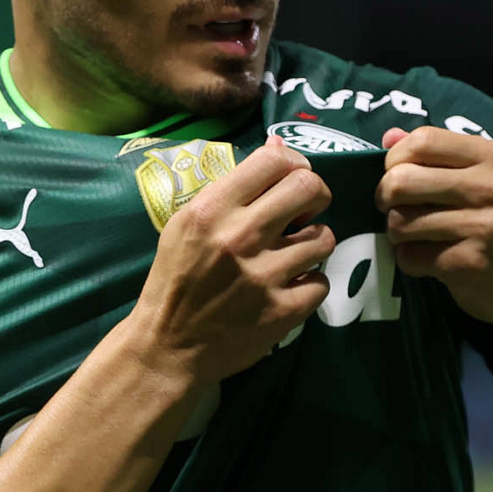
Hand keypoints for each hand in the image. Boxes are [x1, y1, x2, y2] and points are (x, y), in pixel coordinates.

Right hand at [131, 137, 334, 385]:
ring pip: (324, 238)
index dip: (293, 164)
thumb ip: (234, 186)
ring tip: (293, 254)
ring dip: (313, 244)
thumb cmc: (176, 278)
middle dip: (315, 196)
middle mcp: (240, 236)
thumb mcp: (188, 222)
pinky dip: (309, 284)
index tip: (290, 180)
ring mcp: (264, 276)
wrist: (167, 346)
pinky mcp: (281, 311)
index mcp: (213, 209)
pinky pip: (321, 283)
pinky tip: (289, 287)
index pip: (274, 160)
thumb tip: (278, 145)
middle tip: (303, 212)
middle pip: (310, 188)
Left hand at [375, 126, 492, 347]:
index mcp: (492, 157)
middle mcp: (490, 187)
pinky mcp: (470, 263)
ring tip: (416, 236)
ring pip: (400, 222)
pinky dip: (410, 261)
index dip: (395, 159)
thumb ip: (439, 154)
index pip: (422, 140)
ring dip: (397, 234)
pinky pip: (410, 256)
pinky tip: (429, 260)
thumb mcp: (487, 178)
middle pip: (401, 181)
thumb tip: (389, 137)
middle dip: (385, 198)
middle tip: (394, 209)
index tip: (396, 176)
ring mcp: (482, 226)